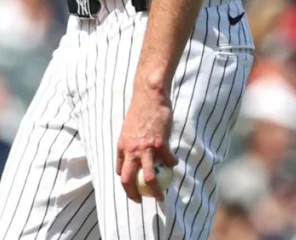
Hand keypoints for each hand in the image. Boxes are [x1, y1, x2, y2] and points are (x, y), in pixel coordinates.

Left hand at [116, 86, 177, 202]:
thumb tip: (133, 157)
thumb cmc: (140, 110)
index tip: (133, 189)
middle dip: (134, 195)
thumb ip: (131, 143)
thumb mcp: (129, 129)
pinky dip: (172, 164)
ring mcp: (146, 148)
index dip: (126, 184)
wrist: (149, 96)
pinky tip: (175, 163)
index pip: (120, 171)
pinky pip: (167, 161)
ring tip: (161, 196)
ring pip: (149, 178)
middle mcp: (131, 150)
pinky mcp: (160, 144)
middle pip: (128, 180)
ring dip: (156, 191)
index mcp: (122, 146)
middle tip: (142, 200)